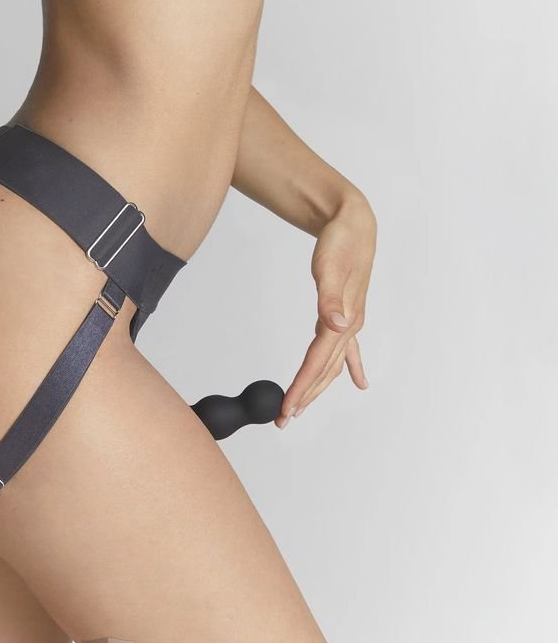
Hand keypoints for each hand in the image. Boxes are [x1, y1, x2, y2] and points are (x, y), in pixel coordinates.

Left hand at [276, 194, 376, 427]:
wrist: (355, 223)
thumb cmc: (341, 241)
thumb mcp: (331, 265)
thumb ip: (332, 297)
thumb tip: (339, 325)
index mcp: (343, 318)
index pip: (319, 361)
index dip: (303, 386)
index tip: (288, 407)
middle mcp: (348, 325)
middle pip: (324, 369)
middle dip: (305, 396)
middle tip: (284, 419)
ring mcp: (350, 320)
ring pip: (332, 363)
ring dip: (318, 386)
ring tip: (302, 406)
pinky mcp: (348, 313)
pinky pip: (348, 348)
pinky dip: (351, 367)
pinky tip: (358, 382)